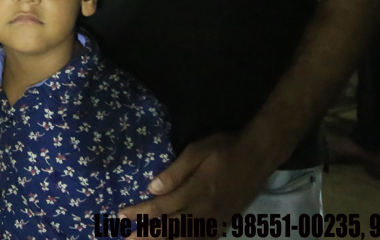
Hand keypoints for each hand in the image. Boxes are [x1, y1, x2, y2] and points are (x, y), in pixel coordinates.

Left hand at [119, 133, 272, 227]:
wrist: (259, 156)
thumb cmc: (225, 148)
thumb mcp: (197, 151)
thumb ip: (175, 171)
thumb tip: (151, 187)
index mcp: (195, 191)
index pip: (161, 207)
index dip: (139, 213)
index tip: (121, 215)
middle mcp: (204, 210)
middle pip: (170, 228)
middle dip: (147, 236)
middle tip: (127, 239)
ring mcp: (216, 220)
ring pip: (186, 238)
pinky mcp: (224, 224)